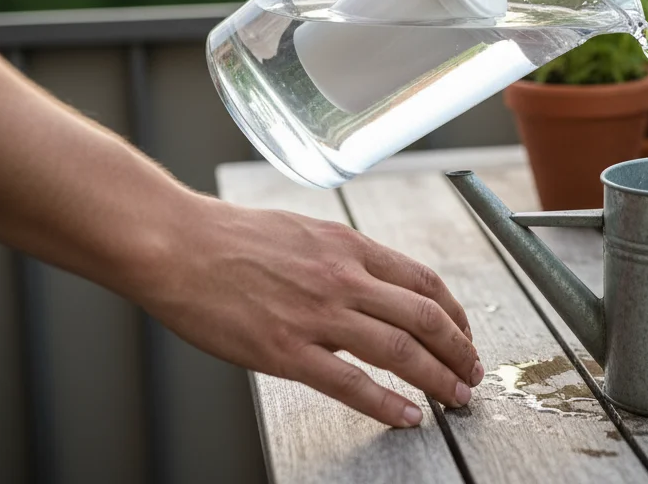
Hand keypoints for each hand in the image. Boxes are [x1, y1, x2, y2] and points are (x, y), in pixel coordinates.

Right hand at [136, 196, 481, 426]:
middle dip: (459, 350)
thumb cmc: (230, 236)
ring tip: (456, 398)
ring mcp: (317, 314)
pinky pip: (350, 383)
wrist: (175, 244)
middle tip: (473, 373)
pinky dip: (386, 403)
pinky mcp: (286, 350)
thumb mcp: (305, 231)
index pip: (424, 281)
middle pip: (425, 316)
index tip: (464, 334)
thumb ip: (343, 257)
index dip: (455, 313)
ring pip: (400, 349)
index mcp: (349, 246)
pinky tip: (407, 415)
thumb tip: (372, 282)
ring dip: (437, 378)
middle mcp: (343, 277)